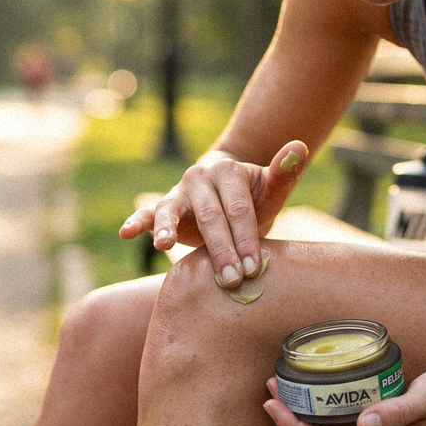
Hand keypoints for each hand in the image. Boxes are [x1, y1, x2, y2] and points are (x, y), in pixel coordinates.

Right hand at [119, 140, 307, 286]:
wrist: (228, 194)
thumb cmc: (255, 198)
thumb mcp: (271, 189)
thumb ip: (285, 172)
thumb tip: (300, 146)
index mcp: (228, 171)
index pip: (239, 209)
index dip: (247, 238)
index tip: (255, 266)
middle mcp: (200, 177)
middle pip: (211, 216)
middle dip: (221, 249)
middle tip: (231, 279)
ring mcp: (179, 191)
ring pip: (173, 211)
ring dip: (169, 230)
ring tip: (165, 245)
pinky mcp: (162, 206)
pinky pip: (147, 214)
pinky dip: (137, 222)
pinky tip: (126, 233)